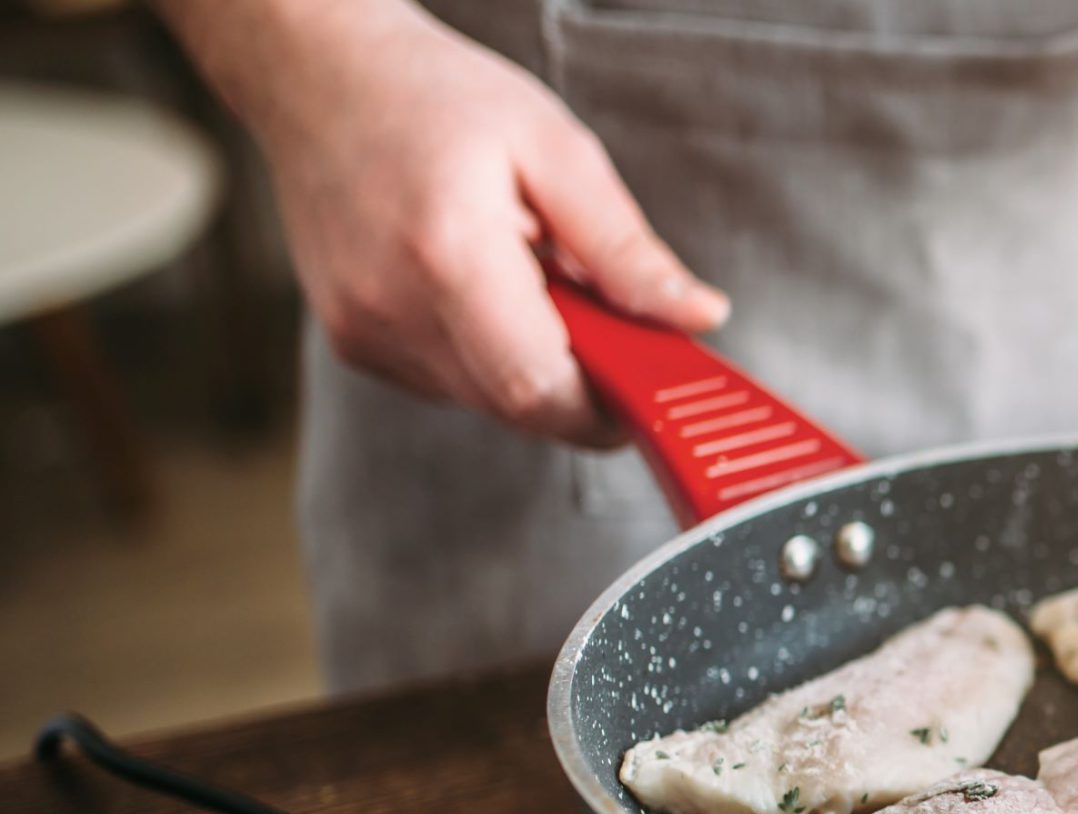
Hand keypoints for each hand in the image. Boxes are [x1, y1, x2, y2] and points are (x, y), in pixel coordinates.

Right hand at [162, 0, 726, 445]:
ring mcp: (363, 330)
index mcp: (447, 255)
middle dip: (580, 383)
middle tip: (608, 321)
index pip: (538, 387)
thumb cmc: (429, 96)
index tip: (653, 390)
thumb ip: (626, 247)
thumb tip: (695, 314)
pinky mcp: (353, 341)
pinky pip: (447, 381)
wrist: (317, 74)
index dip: (606, 410)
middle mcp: (391, 307)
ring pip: (484, 399)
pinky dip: (488, 353)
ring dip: (533, 363)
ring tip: (536, 281)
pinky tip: (487, 288)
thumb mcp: (555, 150)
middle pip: (516, 405)